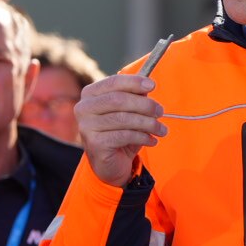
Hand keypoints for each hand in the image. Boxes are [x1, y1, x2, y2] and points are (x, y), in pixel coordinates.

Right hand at [75, 73, 166, 187]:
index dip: (134, 82)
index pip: (113, 82)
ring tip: (161, 130)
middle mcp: (83, 108)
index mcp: (90, 94)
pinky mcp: (95, 143)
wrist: (110, 163)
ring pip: (124, 119)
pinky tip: (152, 140)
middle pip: (118, 100)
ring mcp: (87, 126)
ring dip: (148, 124)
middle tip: (160, 112)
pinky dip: (142, 137)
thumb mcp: (128, 111)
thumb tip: (147, 86)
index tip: (152, 85)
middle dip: (144, 105)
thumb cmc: (119, 132)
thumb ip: (135, 96)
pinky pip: (125, 135)